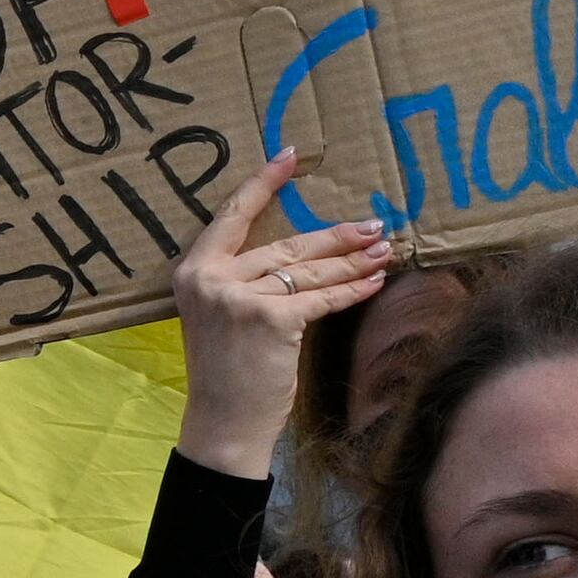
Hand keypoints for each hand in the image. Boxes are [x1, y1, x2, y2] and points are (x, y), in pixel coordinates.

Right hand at [167, 146, 393, 477]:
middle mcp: (212, 279)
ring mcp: (240, 298)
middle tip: (372, 226)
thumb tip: (304, 254)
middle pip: (285, 246)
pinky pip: (321, 298)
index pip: (232, 216)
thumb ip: (243, 281)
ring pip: (308, 271)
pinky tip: (374, 281)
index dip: (263, 184)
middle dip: (335, 236)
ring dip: (352, 261)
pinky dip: (352, 291)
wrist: (222, 422)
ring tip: (384, 250)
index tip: (290, 156)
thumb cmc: (225, 371)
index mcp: (193, 271)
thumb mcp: (221, 316)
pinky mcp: (271, 320)